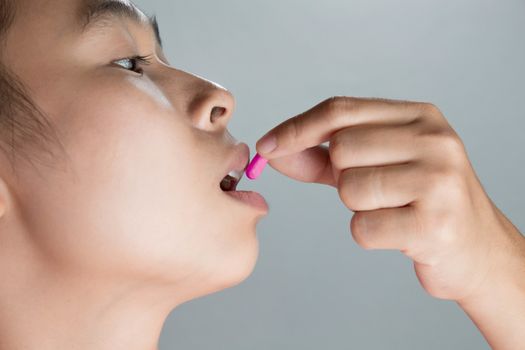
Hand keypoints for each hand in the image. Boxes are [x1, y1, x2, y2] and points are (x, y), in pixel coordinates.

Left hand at [256, 97, 524, 315]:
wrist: (474, 250)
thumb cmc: (418, 202)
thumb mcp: (375, 167)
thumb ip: (322, 157)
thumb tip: (272, 150)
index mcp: (420, 116)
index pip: (341, 110)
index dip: (297, 128)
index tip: (267, 146)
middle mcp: (434, 140)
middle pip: (342, 149)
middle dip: (342, 176)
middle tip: (375, 191)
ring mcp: (439, 181)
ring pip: (349, 188)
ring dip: (358, 207)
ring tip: (392, 210)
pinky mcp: (435, 223)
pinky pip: (363, 227)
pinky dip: (369, 234)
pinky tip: (399, 233)